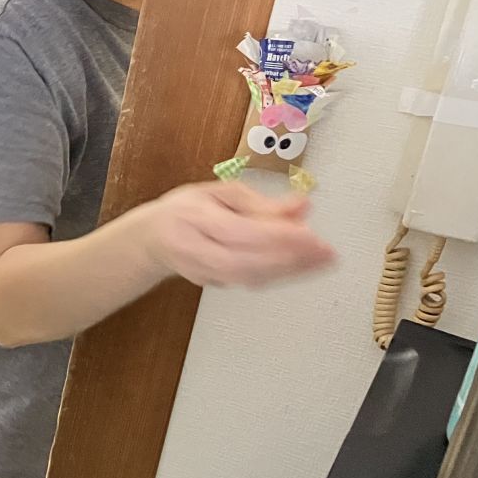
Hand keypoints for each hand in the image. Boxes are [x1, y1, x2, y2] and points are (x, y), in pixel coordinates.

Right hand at [138, 181, 335, 288]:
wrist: (152, 240)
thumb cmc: (186, 210)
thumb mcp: (220, 193)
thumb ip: (261, 203)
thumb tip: (303, 205)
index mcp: (194, 218)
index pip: (240, 232)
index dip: (277, 236)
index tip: (311, 233)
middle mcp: (195, 250)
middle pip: (246, 262)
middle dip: (290, 259)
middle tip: (326, 252)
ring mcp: (202, 272)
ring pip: (250, 277)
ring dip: (290, 270)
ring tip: (322, 260)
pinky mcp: (214, 285)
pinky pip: (250, 282)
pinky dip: (280, 275)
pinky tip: (302, 267)